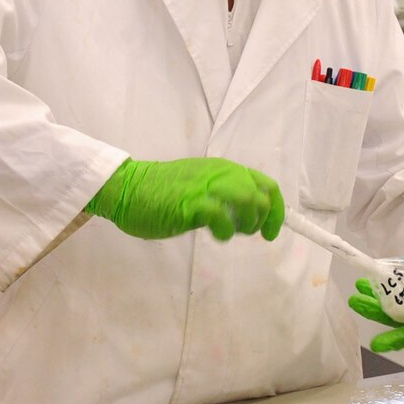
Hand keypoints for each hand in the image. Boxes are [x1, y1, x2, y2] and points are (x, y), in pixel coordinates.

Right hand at [86, 158, 284, 242]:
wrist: (127, 188)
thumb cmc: (161, 191)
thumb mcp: (200, 187)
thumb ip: (223, 195)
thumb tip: (247, 215)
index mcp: (224, 169)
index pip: (266, 185)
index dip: (277, 211)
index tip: (272, 231)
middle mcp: (220, 174)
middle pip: (261, 195)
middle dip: (262, 220)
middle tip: (247, 234)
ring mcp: (206, 187)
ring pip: (248, 200)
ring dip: (247, 223)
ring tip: (230, 232)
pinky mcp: (191, 203)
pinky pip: (222, 216)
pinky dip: (225, 231)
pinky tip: (215, 234)